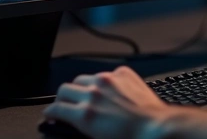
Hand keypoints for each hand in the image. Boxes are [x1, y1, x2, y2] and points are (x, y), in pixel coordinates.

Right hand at [44, 66, 169, 138]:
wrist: (156, 127)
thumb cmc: (131, 138)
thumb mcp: (97, 138)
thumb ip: (78, 128)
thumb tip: (68, 124)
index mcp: (84, 114)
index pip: (55, 108)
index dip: (50, 113)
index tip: (51, 115)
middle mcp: (93, 94)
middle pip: (64, 89)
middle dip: (62, 99)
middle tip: (65, 105)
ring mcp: (108, 81)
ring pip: (83, 78)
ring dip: (81, 88)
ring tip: (87, 97)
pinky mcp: (122, 74)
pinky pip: (105, 73)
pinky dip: (104, 82)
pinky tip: (109, 91)